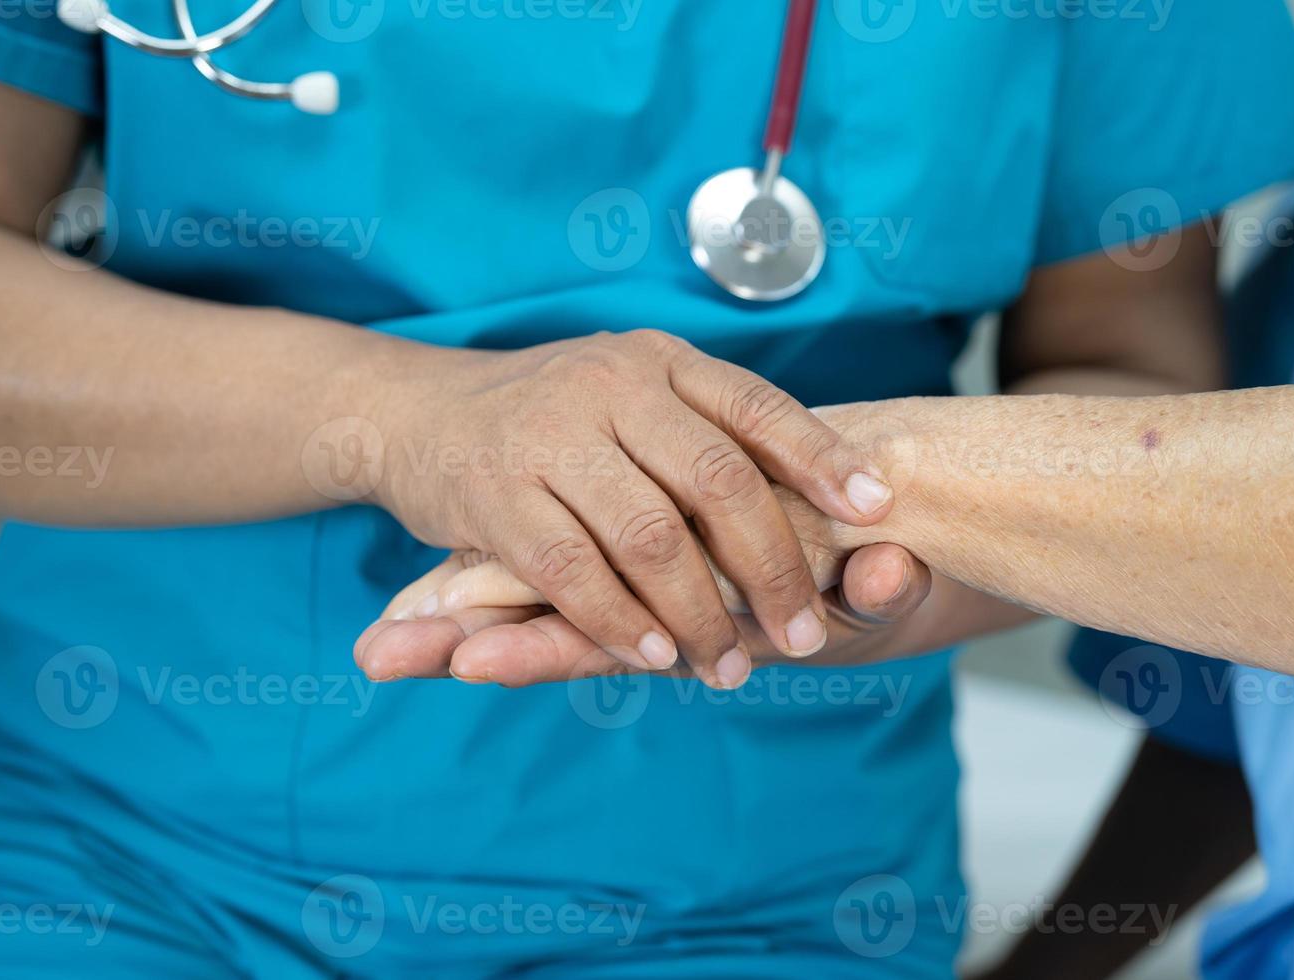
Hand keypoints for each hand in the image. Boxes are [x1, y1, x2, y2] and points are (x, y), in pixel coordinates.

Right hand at [371, 331, 895, 687]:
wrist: (417, 411)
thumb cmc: (549, 416)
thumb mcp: (628, 391)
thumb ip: (701, 426)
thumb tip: (826, 482)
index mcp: (658, 360)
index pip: (757, 406)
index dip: (822, 458)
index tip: (877, 509)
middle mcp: (610, 385)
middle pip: (718, 482)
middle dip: (772, 568)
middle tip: (804, 634)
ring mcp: (548, 436)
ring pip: (650, 537)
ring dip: (697, 614)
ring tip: (726, 664)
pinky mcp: (493, 494)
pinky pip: (572, 572)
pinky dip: (618, 623)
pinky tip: (651, 656)